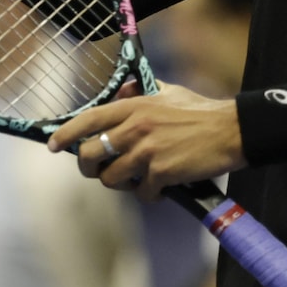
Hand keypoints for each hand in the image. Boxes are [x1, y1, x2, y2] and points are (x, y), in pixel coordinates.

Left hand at [47, 81, 245, 201]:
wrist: (233, 130)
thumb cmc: (201, 111)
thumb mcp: (167, 92)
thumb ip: (141, 93)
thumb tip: (122, 90)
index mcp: (133, 106)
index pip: (88, 119)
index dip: (66, 134)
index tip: (53, 145)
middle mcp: (135, 127)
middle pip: (89, 154)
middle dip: (89, 168)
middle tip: (100, 171)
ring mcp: (147, 151)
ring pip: (112, 178)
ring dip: (123, 184)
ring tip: (138, 180)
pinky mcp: (162, 172)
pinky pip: (143, 193)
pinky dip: (150, 195)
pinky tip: (162, 189)